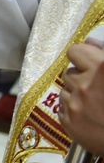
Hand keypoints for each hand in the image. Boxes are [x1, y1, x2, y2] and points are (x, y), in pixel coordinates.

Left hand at [60, 41, 103, 155]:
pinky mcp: (68, 121)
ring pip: (65, 90)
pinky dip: (73, 110)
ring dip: (76, 94)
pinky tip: (90, 116)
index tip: (88, 64)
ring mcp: (75, 103)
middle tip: (97, 89)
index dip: (82, 57)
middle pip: (69, 72)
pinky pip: (62, 108)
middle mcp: (85, 84)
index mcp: (102, 67)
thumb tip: (88, 41)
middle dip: (80, 78)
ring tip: (95, 104)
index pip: (74, 51)